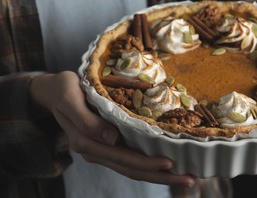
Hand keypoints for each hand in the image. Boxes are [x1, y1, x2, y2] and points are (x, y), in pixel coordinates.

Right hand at [29, 71, 194, 186]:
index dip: (147, 162)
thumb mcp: (70, 99)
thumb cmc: (63, 91)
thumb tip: (112, 138)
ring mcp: (103, 151)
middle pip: (133, 170)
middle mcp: (97, 152)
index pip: (123, 158)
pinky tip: (166, 165)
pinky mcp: (108, 145)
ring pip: (133, 169)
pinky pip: (130, 160)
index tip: (170, 162)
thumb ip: (87, 121)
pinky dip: (149, 166)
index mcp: (87, 143)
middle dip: (162, 176)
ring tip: (185, 176)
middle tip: (190, 178)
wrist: (52, 94)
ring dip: (159, 175)